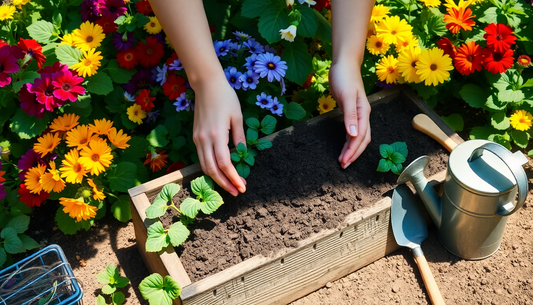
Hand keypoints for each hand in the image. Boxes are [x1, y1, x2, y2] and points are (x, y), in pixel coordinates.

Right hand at [192, 75, 246, 195]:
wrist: (206, 85)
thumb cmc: (225, 97)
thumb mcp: (237, 116)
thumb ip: (239, 138)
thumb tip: (242, 155)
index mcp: (217, 135)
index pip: (224, 164)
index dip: (233, 178)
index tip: (243, 187)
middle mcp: (204, 139)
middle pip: (212, 170)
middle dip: (225, 184)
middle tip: (238, 192)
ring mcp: (198, 139)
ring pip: (204, 166)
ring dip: (217, 179)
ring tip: (230, 185)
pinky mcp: (196, 137)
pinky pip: (202, 158)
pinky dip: (211, 168)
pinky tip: (221, 172)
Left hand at [329, 61, 370, 168]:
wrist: (344, 63)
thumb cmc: (344, 77)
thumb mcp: (346, 95)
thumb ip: (350, 115)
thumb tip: (353, 135)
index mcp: (363, 113)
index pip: (360, 137)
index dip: (353, 151)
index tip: (344, 161)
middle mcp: (363, 115)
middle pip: (362, 140)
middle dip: (353, 154)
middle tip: (343, 165)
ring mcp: (358, 114)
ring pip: (358, 137)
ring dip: (351, 149)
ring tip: (343, 159)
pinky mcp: (351, 112)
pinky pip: (353, 130)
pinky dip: (349, 140)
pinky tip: (344, 145)